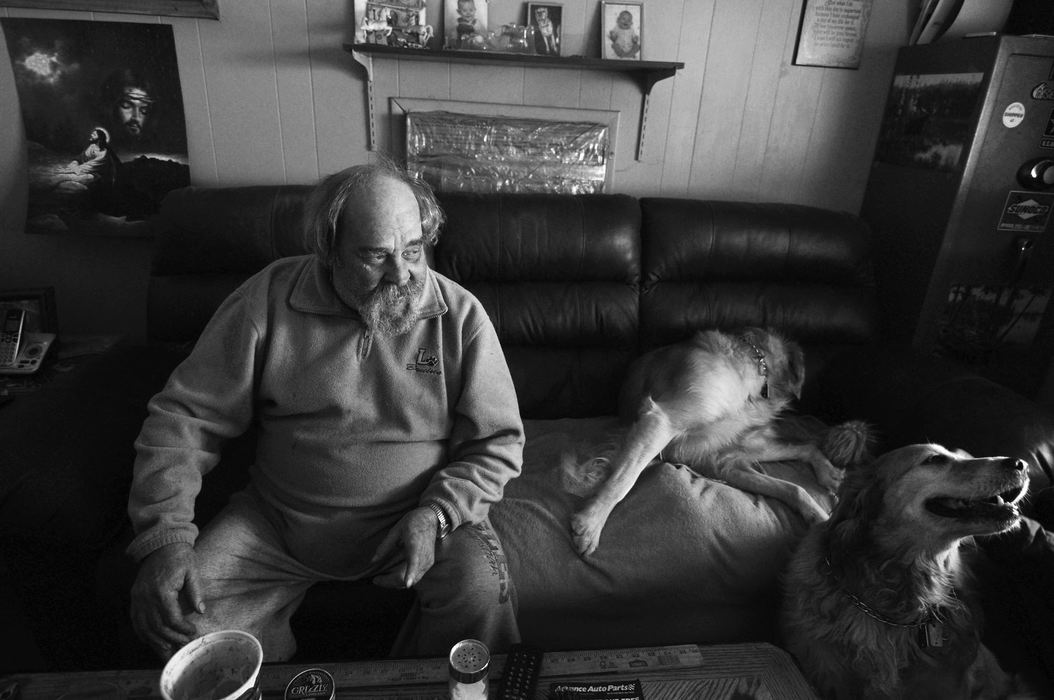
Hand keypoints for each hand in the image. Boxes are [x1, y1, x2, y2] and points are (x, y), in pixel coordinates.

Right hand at [129, 542, 205, 657]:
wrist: (161, 544)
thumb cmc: (179, 556)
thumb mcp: (192, 570)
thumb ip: (196, 591)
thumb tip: (201, 611)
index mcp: (162, 590)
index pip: (171, 618)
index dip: (182, 629)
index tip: (193, 632)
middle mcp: (146, 597)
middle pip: (157, 627)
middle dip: (171, 638)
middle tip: (184, 644)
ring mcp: (138, 598)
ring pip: (144, 627)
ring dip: (155, 641)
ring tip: (168, 650)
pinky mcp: (134, 598)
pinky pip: (136, 621)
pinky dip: (143, 634)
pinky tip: (152, 641)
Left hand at [371, 506, 438, 588]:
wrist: (431, 518)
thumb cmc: (413, 522)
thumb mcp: (396, 530)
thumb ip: (385, 546)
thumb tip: (373, 561)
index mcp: (415, 545)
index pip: (414, 562)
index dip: (410, 574)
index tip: (407, 583)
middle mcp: (424, 556)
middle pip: (408, 576)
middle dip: (390, 582)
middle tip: (376, 580)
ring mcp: (428, 562)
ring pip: (411, 581)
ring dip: (395, 583)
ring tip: (381, 579)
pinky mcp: (428, 564)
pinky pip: (415, 577)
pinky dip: (403, 579)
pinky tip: (393, 576)